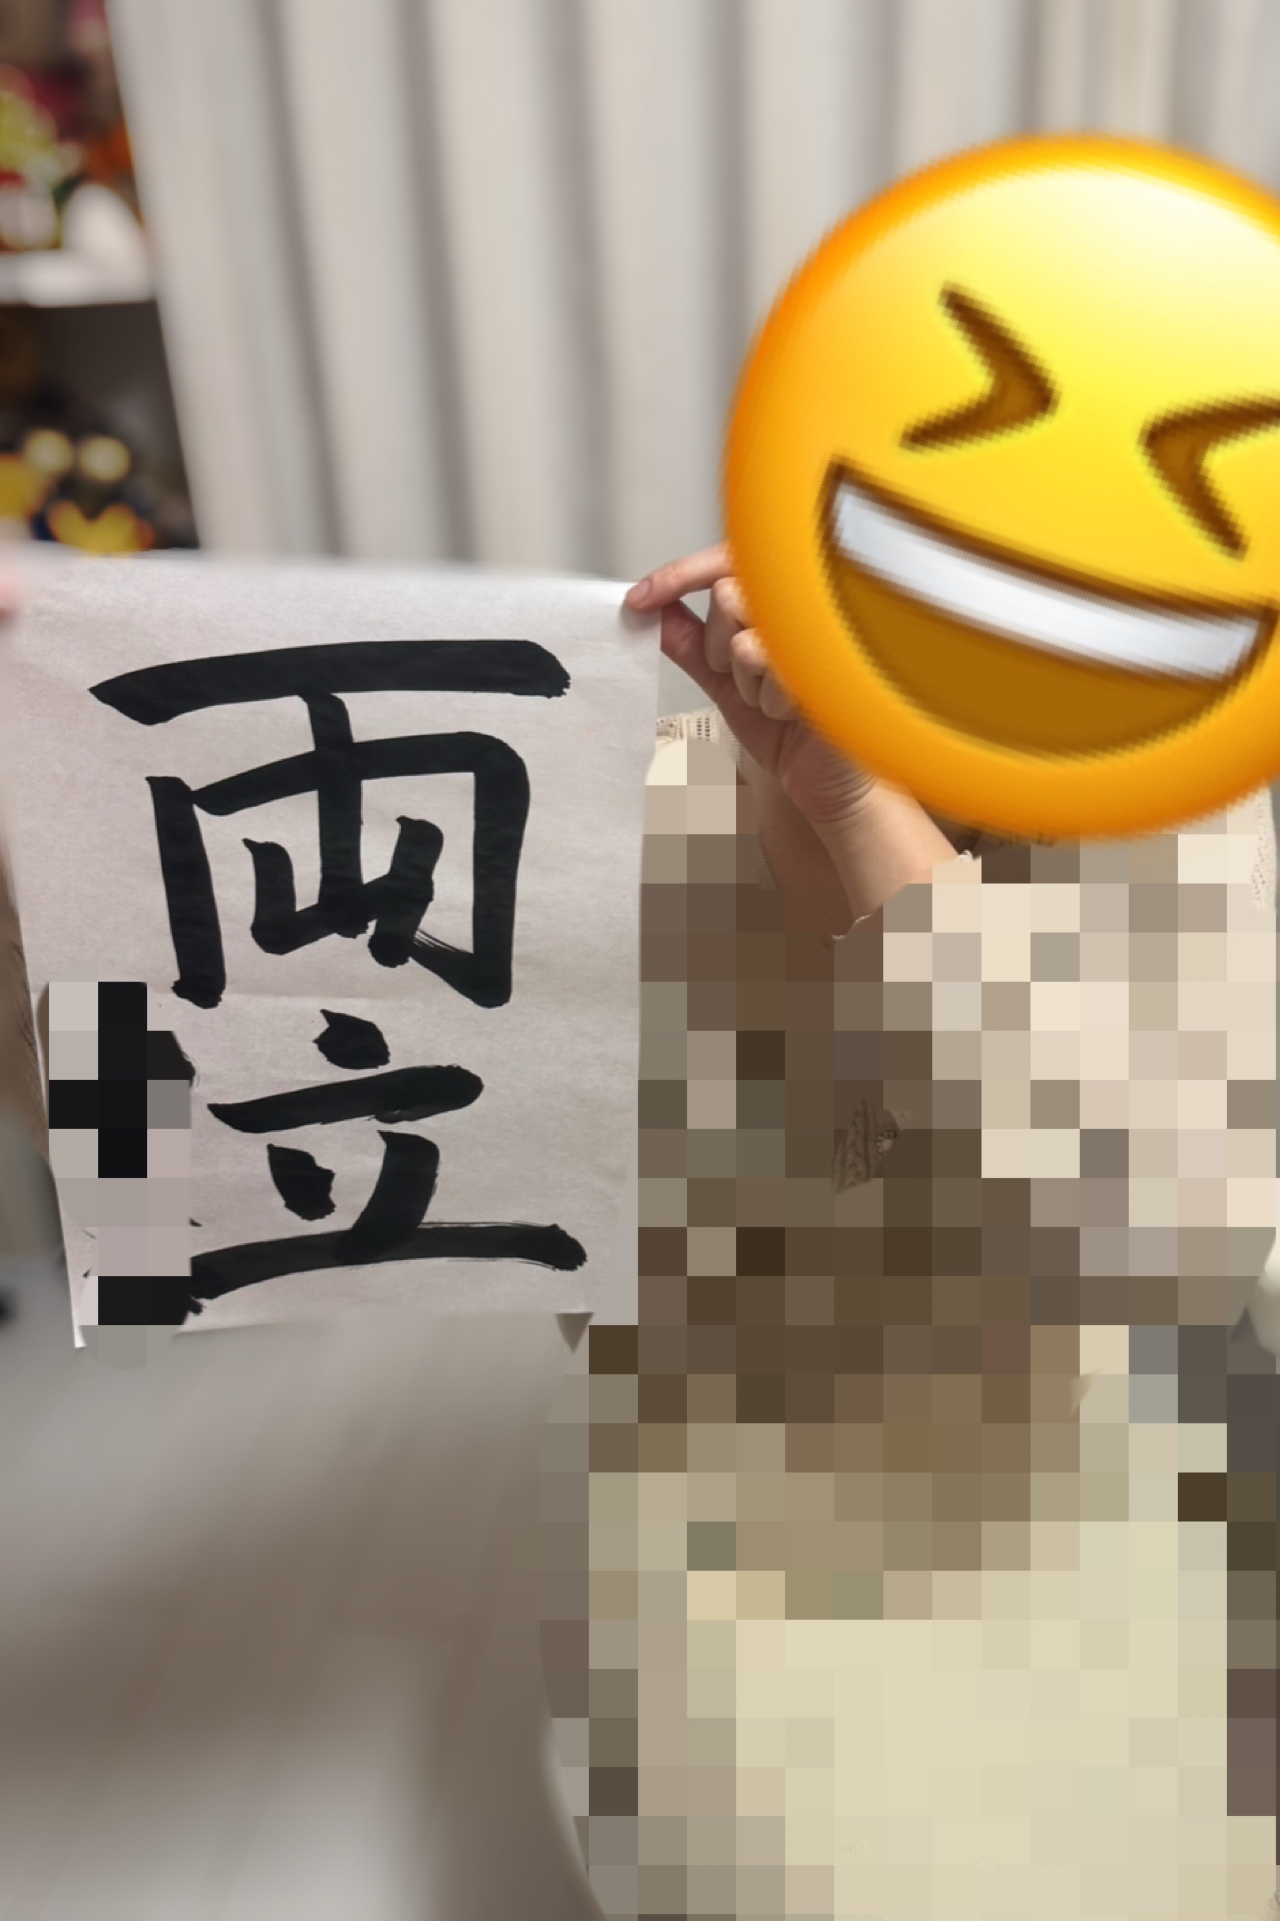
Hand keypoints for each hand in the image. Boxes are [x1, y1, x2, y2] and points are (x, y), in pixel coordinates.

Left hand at [627, 544, 875, 827]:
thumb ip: (690, 642)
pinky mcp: (832, 660)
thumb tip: (652, 608)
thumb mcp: (725, 681)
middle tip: (747, 679)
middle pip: (726, 594)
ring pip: (743, 637)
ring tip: (777, 702)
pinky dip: (771, 702)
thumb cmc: (792, 731)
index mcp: (781, 600)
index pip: (723, 561)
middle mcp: (805, 605)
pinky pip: (771, 668)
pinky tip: (797, 712)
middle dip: (719, 648)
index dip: (677, 576)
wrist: (830, 780)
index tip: (639, 598)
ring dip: (747, 683)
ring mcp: (822, 630)